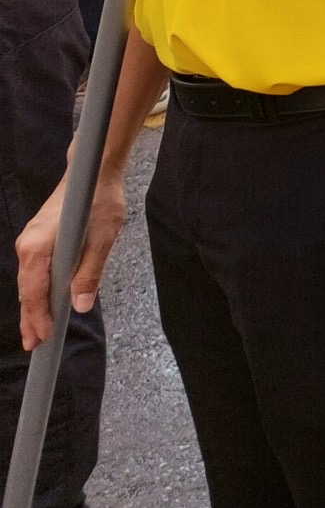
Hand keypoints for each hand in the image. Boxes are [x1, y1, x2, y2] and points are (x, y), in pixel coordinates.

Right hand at [17, 162, 123, 350]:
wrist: (91, 173)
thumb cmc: (99, 200)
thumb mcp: (103, 236)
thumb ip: (90, 272)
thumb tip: (81, 304)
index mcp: (39, 246)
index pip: (35, 291)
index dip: (39, 317)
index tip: (43, 337)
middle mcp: (27, 245)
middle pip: (27, 290)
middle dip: (31, 319)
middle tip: (34, 346)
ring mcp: (29, 242)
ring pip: (28, 283)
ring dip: (32, 308)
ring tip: (36, 333)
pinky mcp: (36, 240)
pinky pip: (32, 272)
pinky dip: (36, 291)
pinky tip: (41, 305)